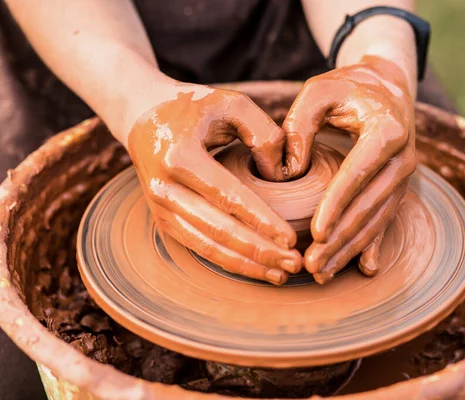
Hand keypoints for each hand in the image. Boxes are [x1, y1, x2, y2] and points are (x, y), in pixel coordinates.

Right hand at [128, 85, 301, 284]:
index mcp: (179, 157)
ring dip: (246, 265)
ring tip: (281, 275)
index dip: (261, 220)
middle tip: (295, 264)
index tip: (291, 238)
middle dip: (259, 252)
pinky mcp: (163, 220)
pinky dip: (228, 261)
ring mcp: (160, 208)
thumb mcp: (231, 103)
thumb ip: (264, 132)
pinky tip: (256, 269)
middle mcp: (164, 188)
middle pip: (219, 230)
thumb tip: (281, 175)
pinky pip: (199, 247)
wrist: (143, 116)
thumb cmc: (194, 107)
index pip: (228, 197)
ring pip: (208, 246)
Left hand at [283, 55, 416, 283]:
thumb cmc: (348, 87)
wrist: (388, 88)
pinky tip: (363, 269)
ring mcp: (404, 177)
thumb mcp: (319, 90)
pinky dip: (371, 244)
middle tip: (311, 265)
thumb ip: (300, 123)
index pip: (359, 173)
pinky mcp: (397, 188)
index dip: (337, 204)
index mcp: (387, 131)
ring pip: (376, 220)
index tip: (315, 232)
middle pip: (368, 206)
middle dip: (340, 238)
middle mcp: (403, 158)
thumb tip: (290, 170)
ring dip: (350, 249)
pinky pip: (384, 220)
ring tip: (323, 272)